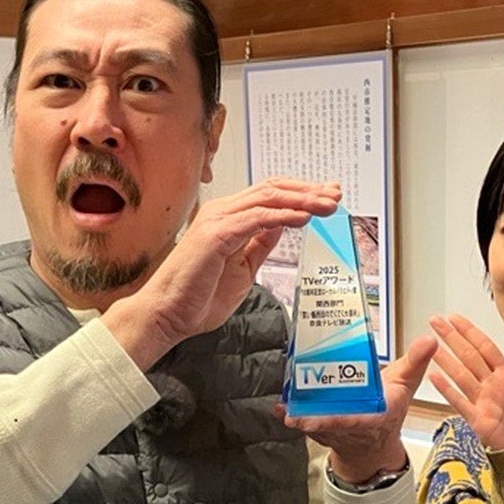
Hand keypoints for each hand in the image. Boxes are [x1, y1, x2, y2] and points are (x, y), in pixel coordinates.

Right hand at [107, 178, 338, 365]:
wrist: (167, 315)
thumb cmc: (198, 297)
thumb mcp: (243, 268)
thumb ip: (260, 244)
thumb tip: (284, 225)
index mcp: (229, 218)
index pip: (270, 195)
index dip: (301, 193)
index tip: (328, 197)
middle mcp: (223, 212)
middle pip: (273, 189)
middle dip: (309, 190)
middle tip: (336, 194)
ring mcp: (218, 220)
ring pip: (268, 198)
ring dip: (302, 199)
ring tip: (329, 204)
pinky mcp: (216, 234)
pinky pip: (256, 218)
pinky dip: (283, 215)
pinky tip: (303, 217)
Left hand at [283, 334, 438, 482]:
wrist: (374, 440)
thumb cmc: (387, 409)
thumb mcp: (405, 383)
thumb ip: (415, 361)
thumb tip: (429, 339)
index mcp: (374, 417)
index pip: (357, 421)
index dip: (339, 422)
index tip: (325, 419)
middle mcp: (351, 427)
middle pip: (329, 424)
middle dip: (312, 420)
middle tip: (293, 414)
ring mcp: (333, 430)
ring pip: (312, 424)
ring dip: (298, 415)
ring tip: (285, 405)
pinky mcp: (319, 429)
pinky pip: (302, 422)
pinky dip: (289, 414)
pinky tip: (279, 406)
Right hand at [427, 315, 503, 450]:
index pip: (486, 348)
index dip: (470, 332)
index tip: (455, 319)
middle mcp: (494, 387)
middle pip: (468, 356)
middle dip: (452, 338)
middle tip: (436, 322)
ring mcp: (484, 403)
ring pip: (460, 375)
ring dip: (445, 359)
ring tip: (431, 344)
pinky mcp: (478, 420)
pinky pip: (459, 402)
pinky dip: (446, 390)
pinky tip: (434, 377)